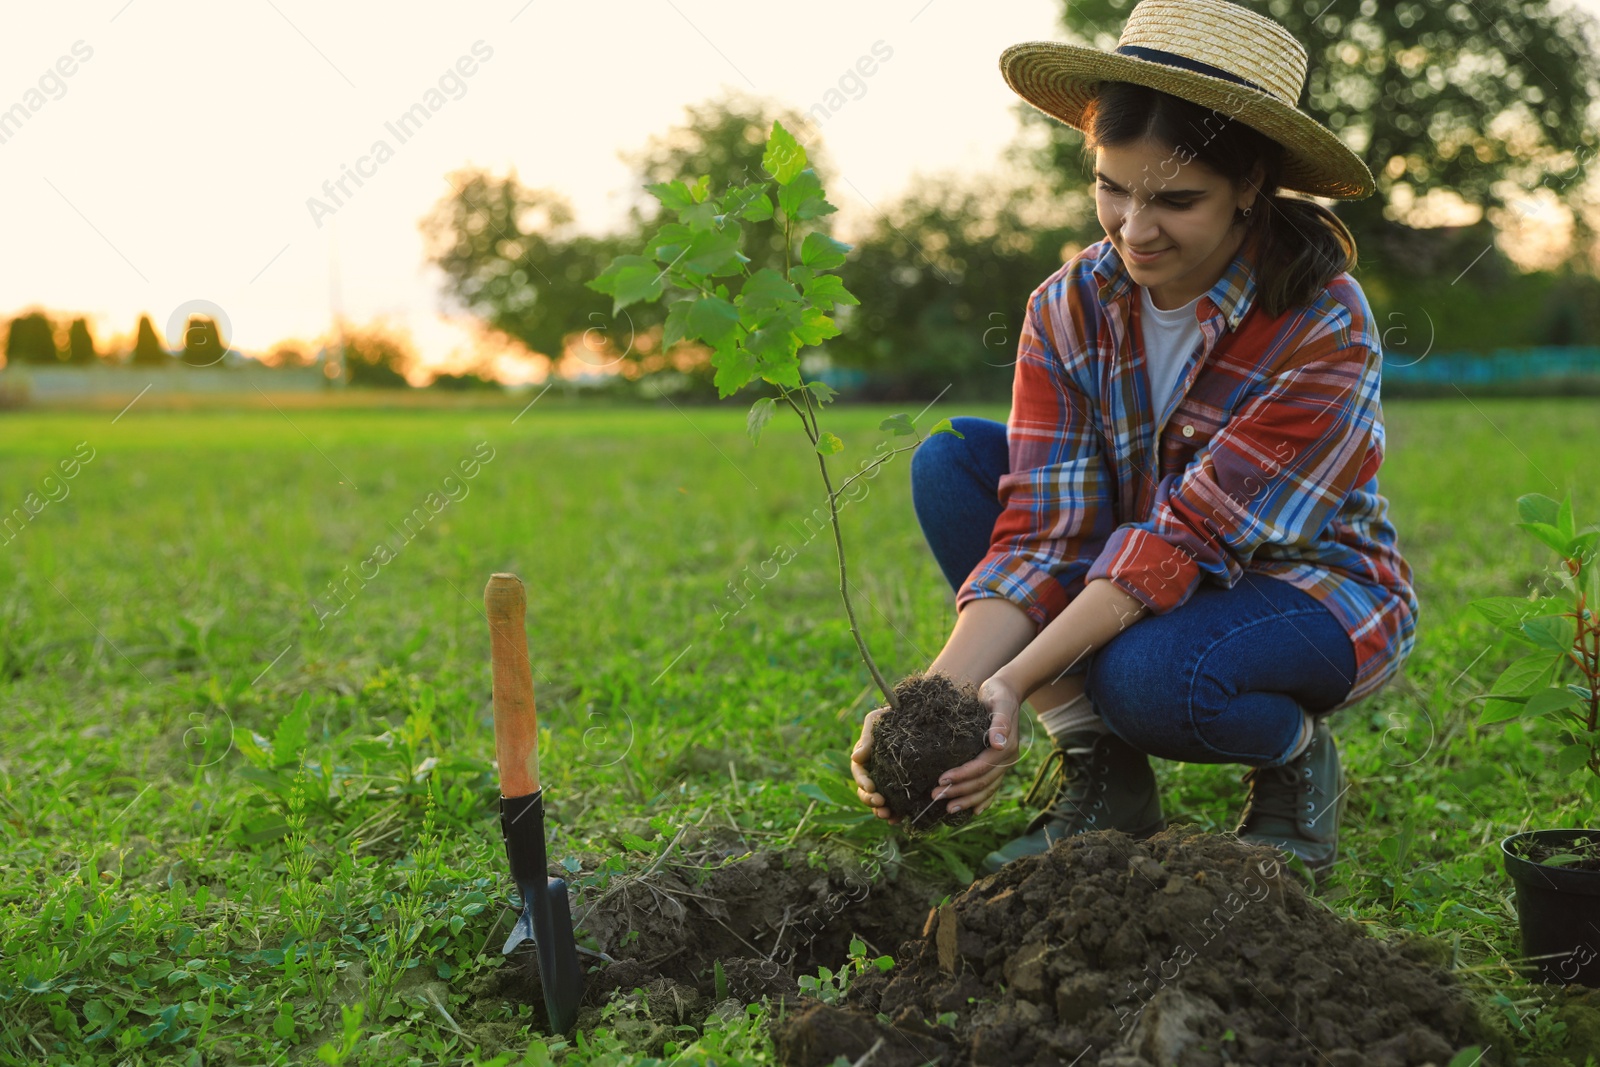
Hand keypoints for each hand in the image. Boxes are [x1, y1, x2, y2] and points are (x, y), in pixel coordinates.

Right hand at [850, 706, 900, 823]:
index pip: (859, 774)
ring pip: (879, 801)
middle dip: (870, 800)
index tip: (872, 788)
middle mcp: (876, 772)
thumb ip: (867, 738)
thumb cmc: (894, 714)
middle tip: (881, 804)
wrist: (919, 714)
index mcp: (866, 758)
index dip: (863, 783)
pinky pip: (897, 804)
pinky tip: (898, 819)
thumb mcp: (877, 720)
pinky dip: (896, 813)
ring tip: (887, 815)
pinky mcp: (904, 787)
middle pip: (866, 791)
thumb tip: (855, 758)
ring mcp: (889, 781)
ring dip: (879, 810)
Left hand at [931, 675, 1022, 815]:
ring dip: (968, 800)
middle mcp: (1007, 758)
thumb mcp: (998, 702)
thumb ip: (1000, 722)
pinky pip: (992, 786)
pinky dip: (983, 800)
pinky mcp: (999, 763)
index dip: (962, 776)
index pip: (981, 767)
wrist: (1007, 691)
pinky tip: (973, 811)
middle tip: (936, 797)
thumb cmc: (997, 693)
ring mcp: (1004, 763)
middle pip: (982, 782)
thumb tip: (998, 743)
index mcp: (1006, 746)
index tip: (941, 780)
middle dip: (959, 792)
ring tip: (948, 809)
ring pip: (986, 788)